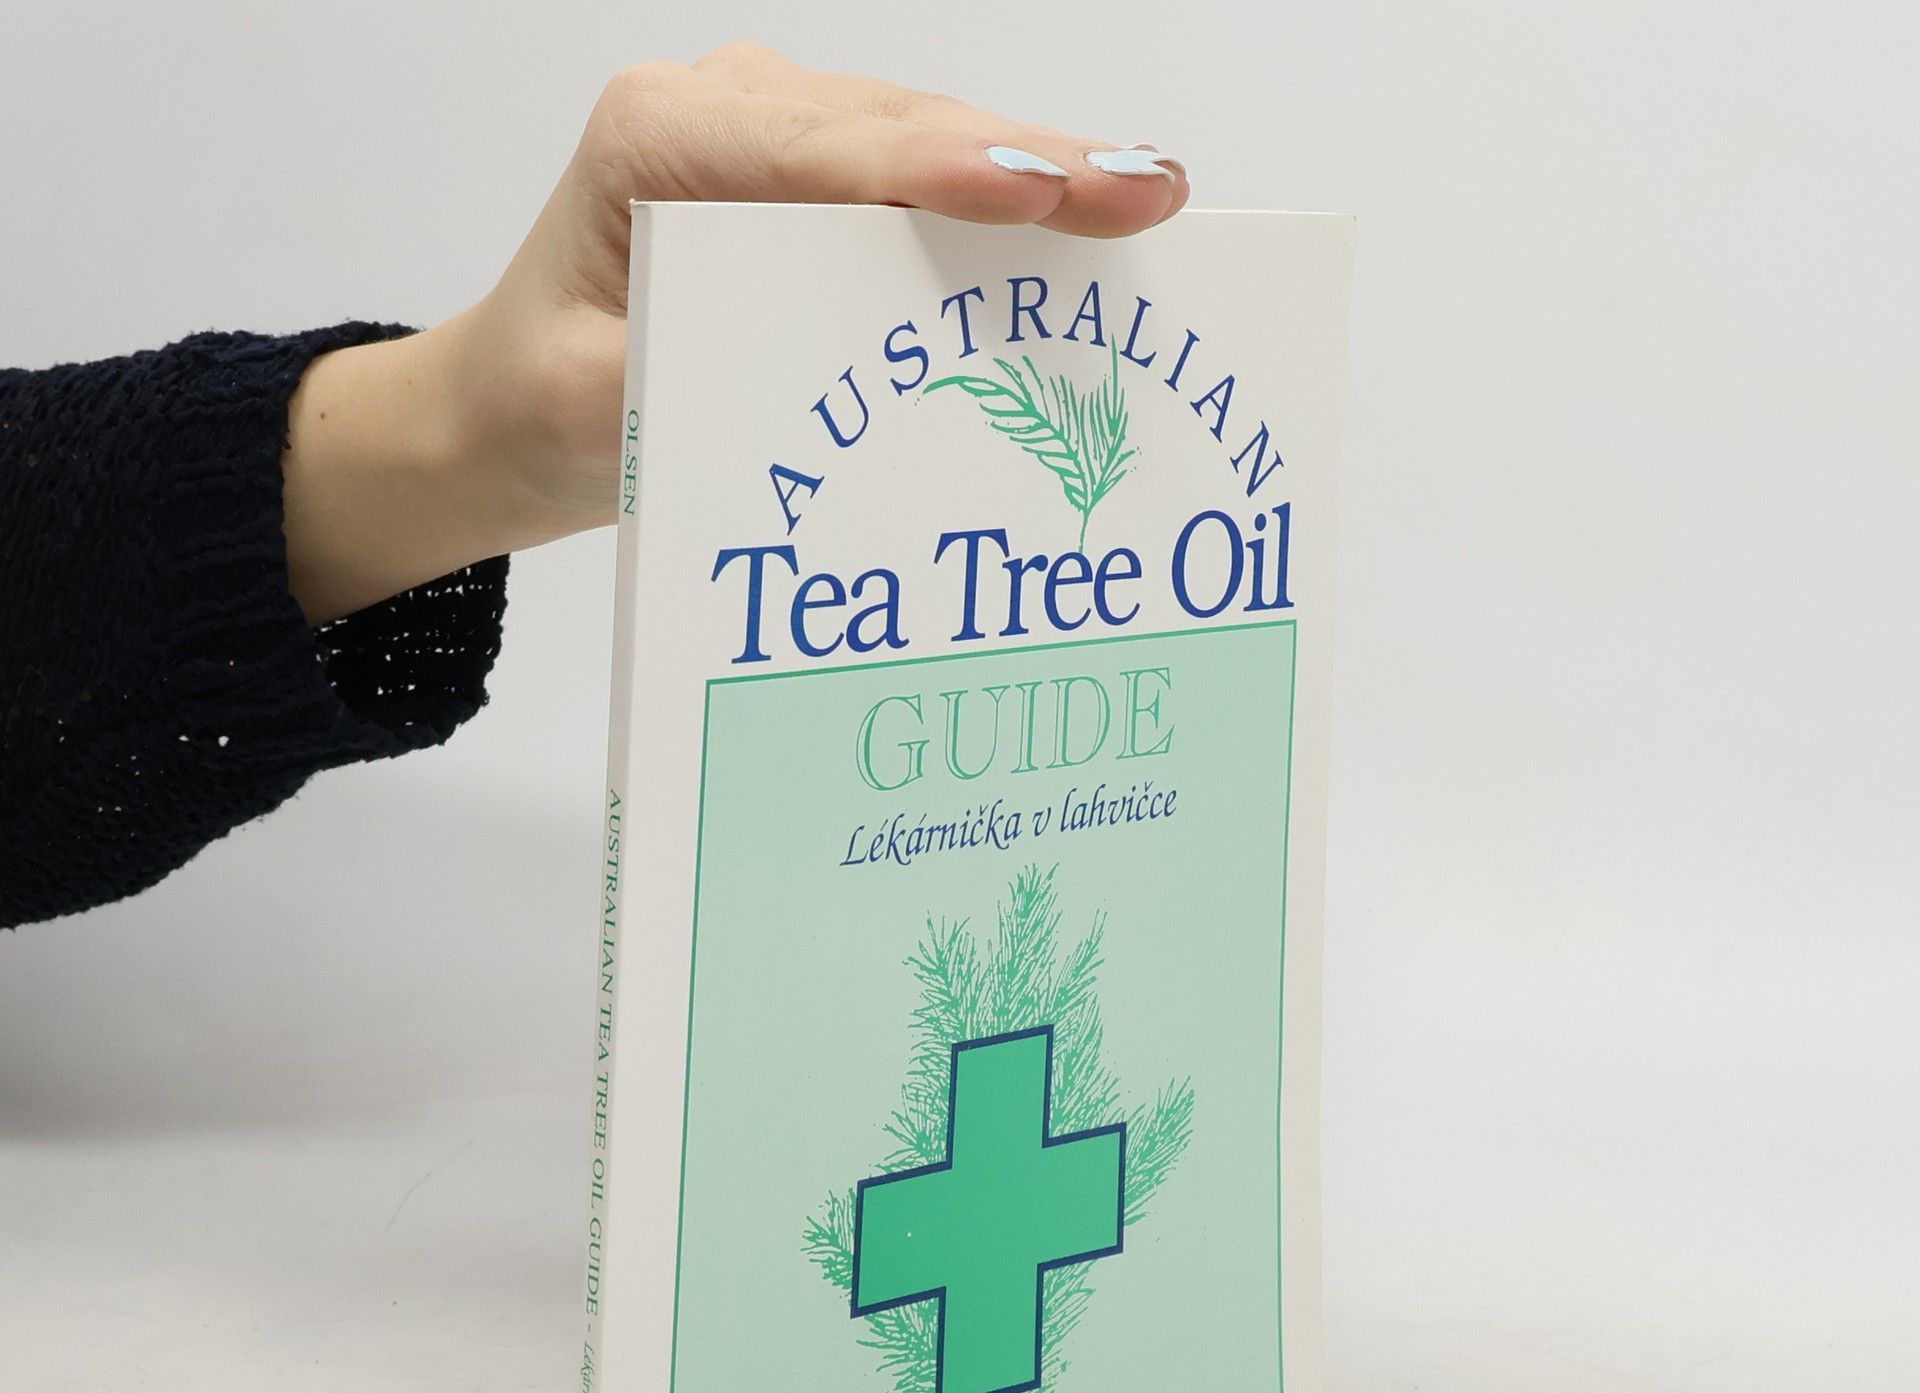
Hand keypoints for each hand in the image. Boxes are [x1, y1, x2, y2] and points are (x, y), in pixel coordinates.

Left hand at [284, 45, 1187, 624]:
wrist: (511, 407)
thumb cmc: (543, 402)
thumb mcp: (590, 409)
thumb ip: (682, 379)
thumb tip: (808, 382)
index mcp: (658, 138)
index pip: (822, 148)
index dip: (938, 168)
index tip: (1036, 190)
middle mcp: (725, 112)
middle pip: (904, 125)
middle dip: (1032, 160)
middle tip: (1152, 191)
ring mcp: (780, 139)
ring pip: (931, 141)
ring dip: (1043, 175)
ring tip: (1154, 199)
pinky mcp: (816, 184)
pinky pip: (925, 181)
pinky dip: (1010, 205)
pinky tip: (1094, 223)